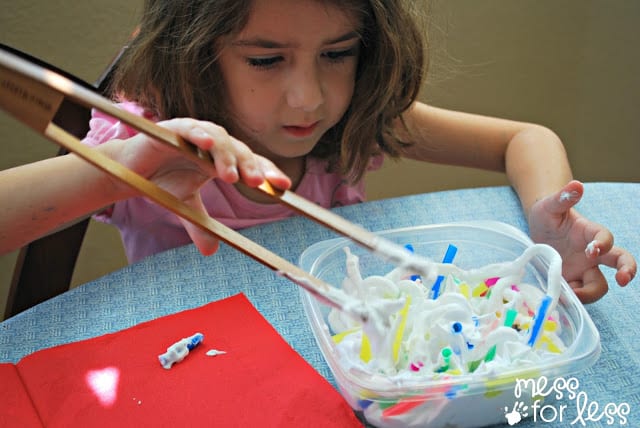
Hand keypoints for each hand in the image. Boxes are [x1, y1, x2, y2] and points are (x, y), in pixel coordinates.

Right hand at [105, 118, 290, 255]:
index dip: (267, 173)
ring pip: (219, 140)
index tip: (283, 186)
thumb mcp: (185, 207)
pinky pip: (190, 128)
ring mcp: (195, 134)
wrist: (131, 168)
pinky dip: (199, 134)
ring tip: (232, 176)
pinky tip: (208, 145)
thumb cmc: (164, 181)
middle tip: (258, 183)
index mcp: (222, 160)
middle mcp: (213, 145)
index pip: (250, 165)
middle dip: (250, 166)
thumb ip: (200, 227)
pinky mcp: (172, 128)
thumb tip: (210, 252)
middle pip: (240, 151)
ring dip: (227, 156)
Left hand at [528, 180, 635, 302]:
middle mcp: (592, 253)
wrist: (536, 229)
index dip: (603, 244)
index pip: (605, 238)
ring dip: (590, 293)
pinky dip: (572, 300)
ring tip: (571, 295)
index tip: (592, 250)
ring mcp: (583, 269)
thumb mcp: (550, 205)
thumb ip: (563, 198)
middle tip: (623, 280)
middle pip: (620, 262)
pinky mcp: (571, 281)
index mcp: (590, 233)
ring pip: (599, 285)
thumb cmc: (547, 214)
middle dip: (627, 270)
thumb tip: (576, 184)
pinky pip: (578, 294)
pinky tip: (560, 300)